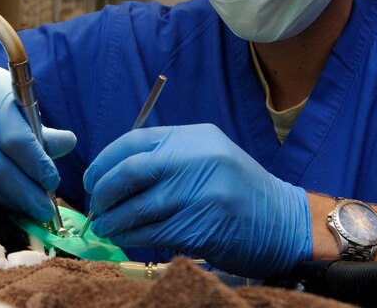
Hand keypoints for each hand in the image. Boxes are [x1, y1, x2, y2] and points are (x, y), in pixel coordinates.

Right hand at [0, 51, 75, 220]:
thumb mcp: (10, 94)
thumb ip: (37, 124)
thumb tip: (68, 144)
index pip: (17, 140)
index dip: (38, 166)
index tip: (53, 181)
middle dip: (25, 195)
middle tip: (46, 210)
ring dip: (8, 202)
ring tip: (30, 210)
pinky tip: (5, 203)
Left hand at [83, 123, 310, 277]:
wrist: (284, 220)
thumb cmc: (240, 190)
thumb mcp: (209, 157)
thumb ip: (170, 157)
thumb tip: (115, 173)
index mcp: (195, 137)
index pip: (135, 140)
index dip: (105, 160)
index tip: (92, 179)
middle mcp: (197, 159)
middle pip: (130, 171)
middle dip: (103, 191)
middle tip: (95, 206)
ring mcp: (201, 192)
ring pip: (137, 207)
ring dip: (113, 220)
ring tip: (105, 226)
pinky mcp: (202, 225)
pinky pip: (153, 233)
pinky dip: (131, 238)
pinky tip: (124, 240)